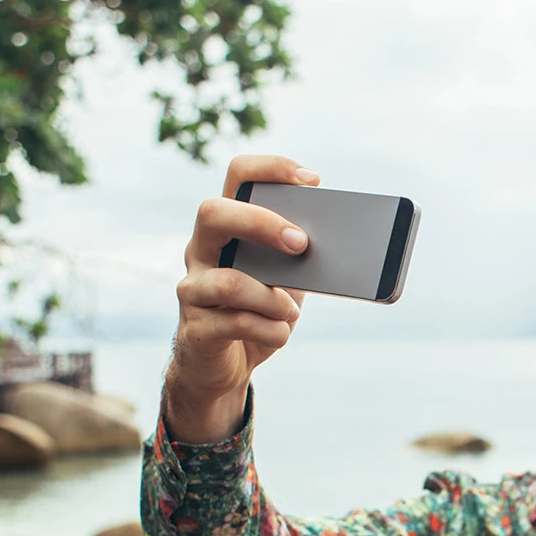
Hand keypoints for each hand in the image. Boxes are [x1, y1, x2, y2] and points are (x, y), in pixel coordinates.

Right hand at [164, 154, 319, 442]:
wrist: (224, 366)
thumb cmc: (259, 311)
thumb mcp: (285, 279)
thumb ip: (300, 258)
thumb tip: (343, 245)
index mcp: (227, 227)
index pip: (239, 175)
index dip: (272, 168)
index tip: (312, 180)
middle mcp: (200, 249)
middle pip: (214, 213)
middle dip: (262, 224)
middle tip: (301, 244)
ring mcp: (192, 289)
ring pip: (227, 282)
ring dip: (270, 297)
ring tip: (290, 310)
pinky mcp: (196, 329)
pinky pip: (234, 324)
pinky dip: (269, 330)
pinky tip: (280, 332)